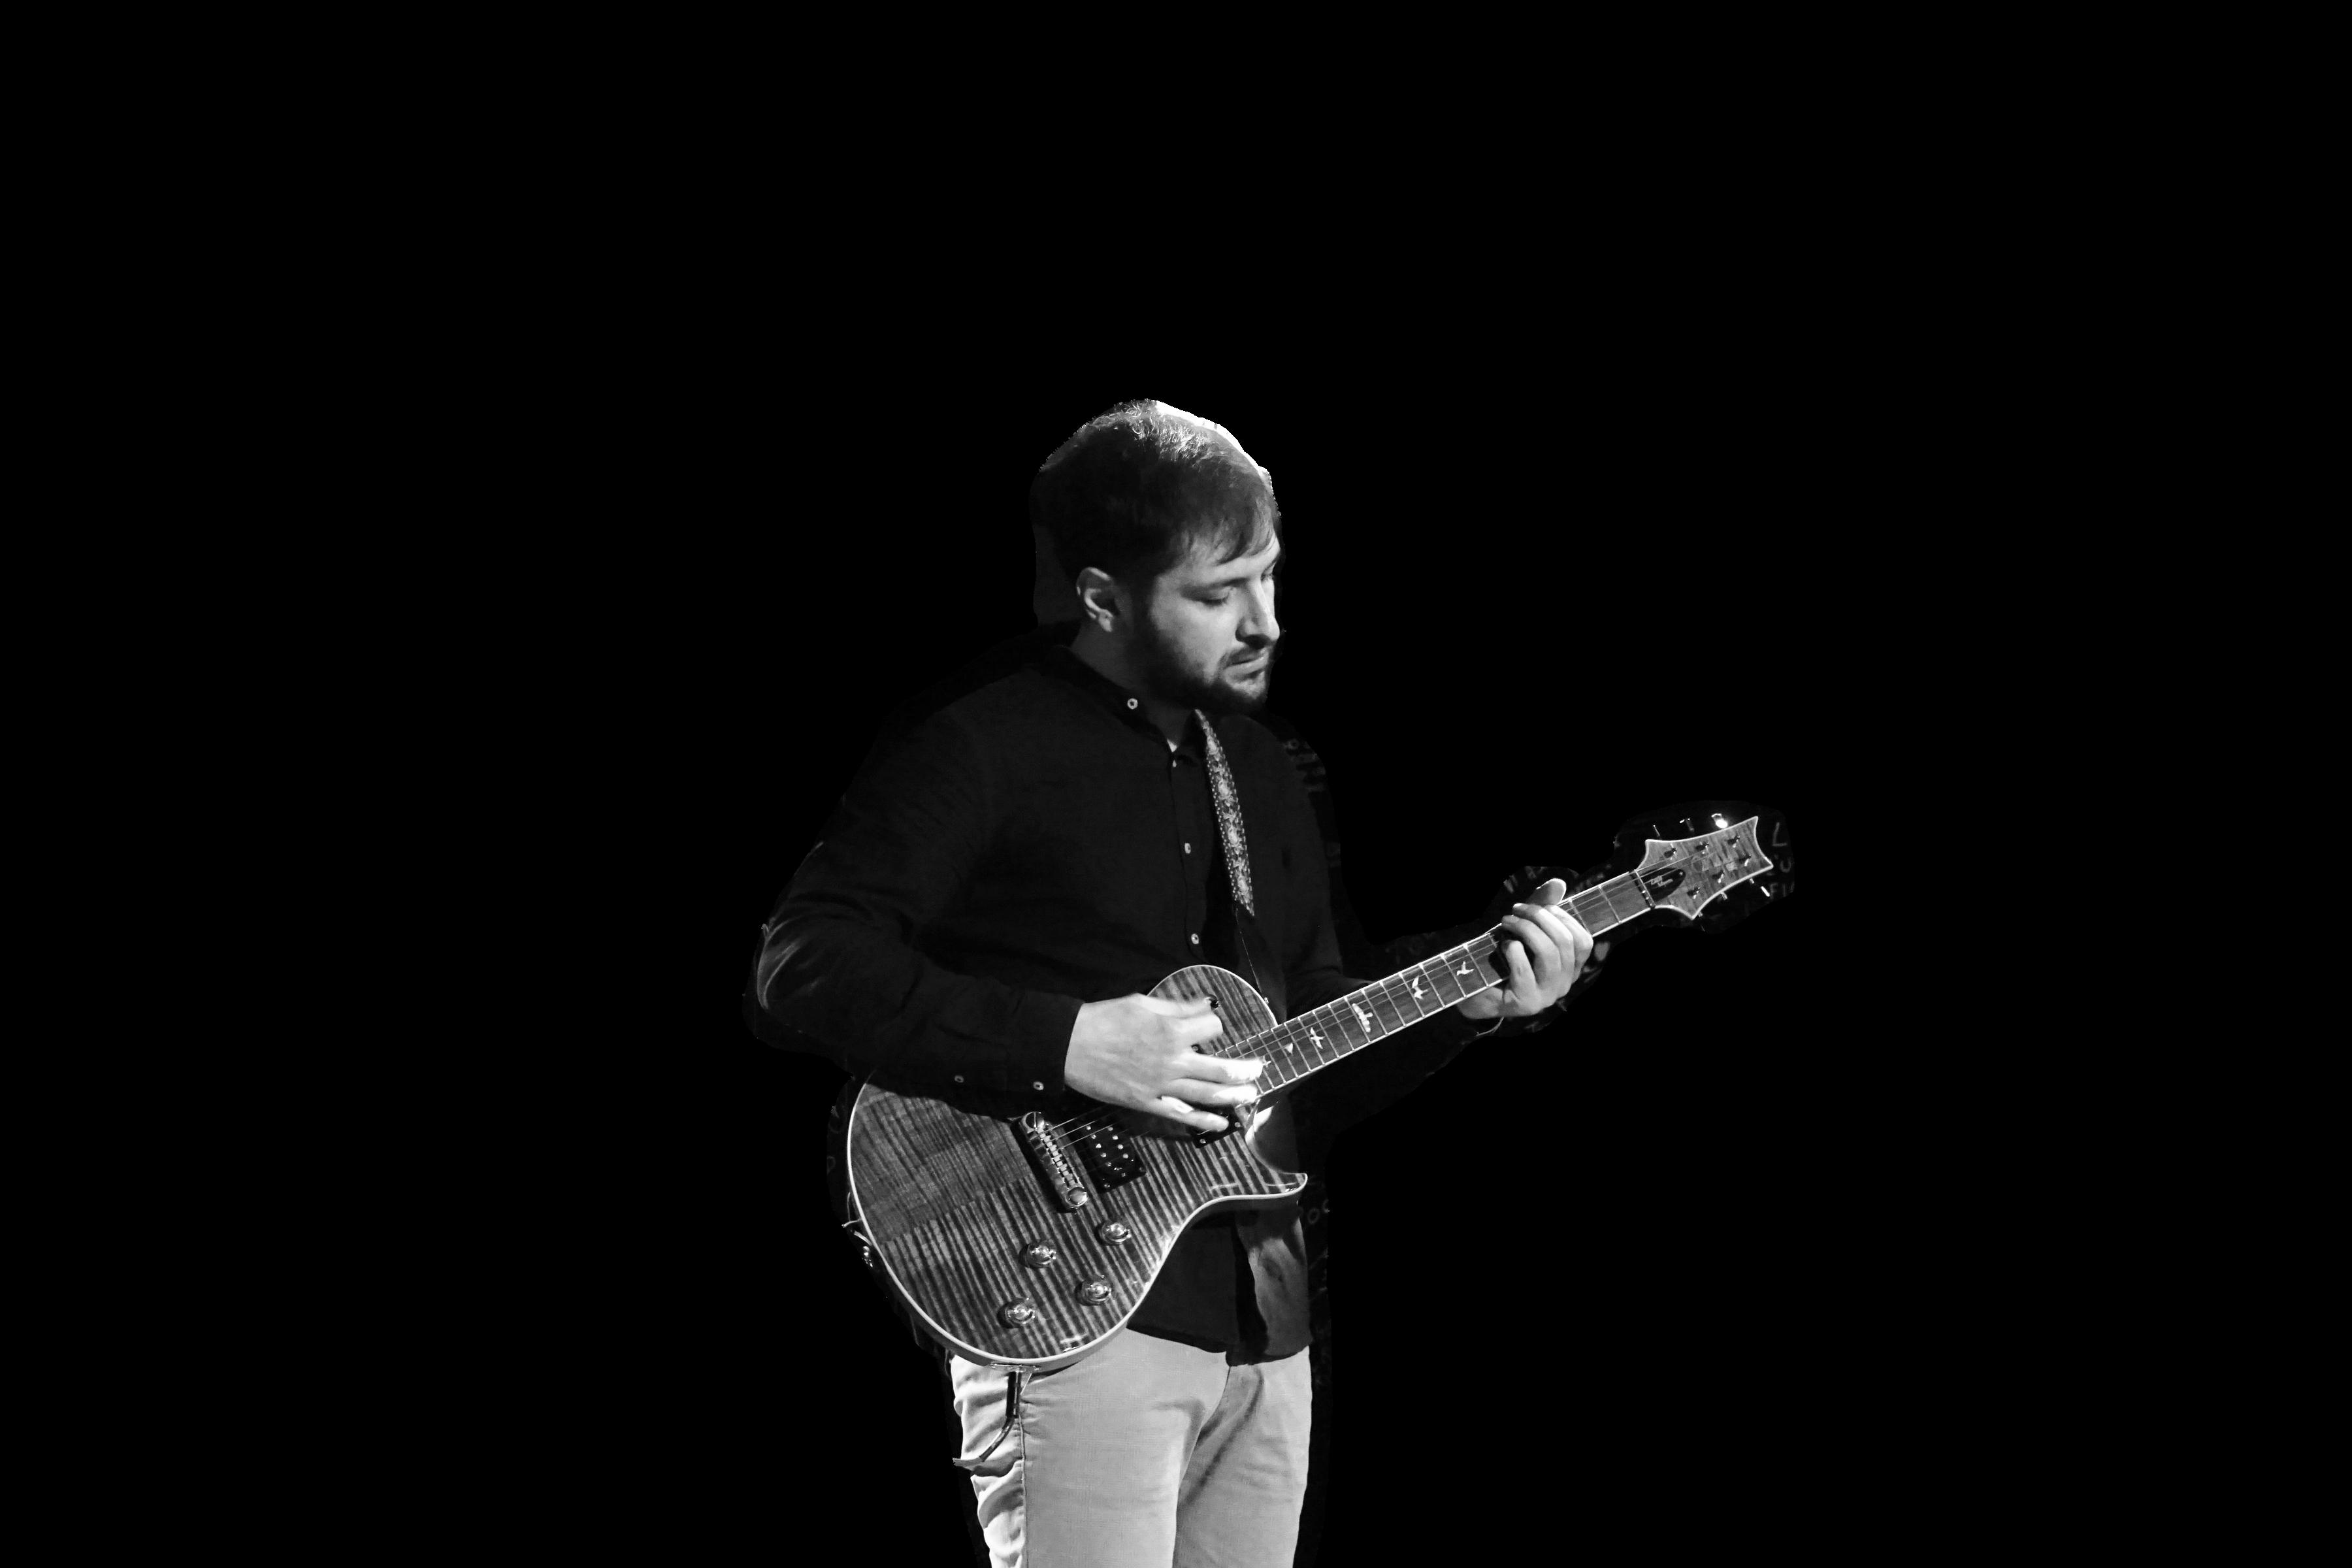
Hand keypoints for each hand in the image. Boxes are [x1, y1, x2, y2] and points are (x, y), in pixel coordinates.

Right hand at [1065, 993, 1263, 1133]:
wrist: (1069, 1045)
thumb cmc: (1103, 1019)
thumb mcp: (1142, 1002)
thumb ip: (1177, 1006)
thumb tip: (1204, 1005)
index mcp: (1172, 1030)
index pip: (1212, 1028)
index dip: (1214, 1025)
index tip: (1209, 1026)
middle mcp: (1172, 1060)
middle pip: (1220, 1067)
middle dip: (1244, 1068)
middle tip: (1258, 1068)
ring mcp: (1161, 1085)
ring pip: (1207, 1094)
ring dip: (1234, 1095)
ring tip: (1252, 1094)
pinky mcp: (1147, 1103)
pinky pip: (1182, 1116)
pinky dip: (1204, 1121)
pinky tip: (1222, 1124)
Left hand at [1455, 878, 1593, 1022]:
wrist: (1475, 990)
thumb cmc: (1504, 956)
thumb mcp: (1525, 928)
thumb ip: (1542, 907)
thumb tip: (1558, 883)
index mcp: (1570, 969)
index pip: (1583, 941)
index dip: (1563, 918)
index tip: (1540, 905)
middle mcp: (1564, 985)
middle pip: (1564, 942)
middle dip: (1539, 917)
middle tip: (1517, 909)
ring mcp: (1546, 997)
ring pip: (1548, 954)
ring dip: (1525, 930)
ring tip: (1506, 922)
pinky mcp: (1526, 1003)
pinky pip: (1524, 970)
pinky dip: (1512, 950)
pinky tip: (1502, 945)